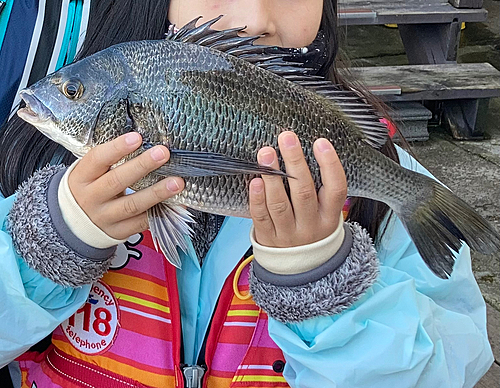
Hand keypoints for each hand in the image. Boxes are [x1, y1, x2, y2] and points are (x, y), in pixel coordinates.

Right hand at [68, 132, 184, 239]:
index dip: (117, 148)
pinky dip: (161, 212)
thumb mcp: (88, 174)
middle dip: (142, 165)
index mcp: (81, 178)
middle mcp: (91, 198)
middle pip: (117, 181)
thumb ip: (109, 161)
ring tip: (177, 182)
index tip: (137, 138)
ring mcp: (105, 217)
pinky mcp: (119, 231)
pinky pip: (142, 222)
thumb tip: (143, 143)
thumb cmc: (88, 190)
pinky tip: (176, 203)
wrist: (73, 226)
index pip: (98, 159)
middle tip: (163, 153)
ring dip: (157, 192)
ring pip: (133, 204)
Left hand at [249, 131, 346, 247]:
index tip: (321, 142)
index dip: (330, 164)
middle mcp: (311, 226)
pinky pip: (261, 217)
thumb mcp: (327, 213)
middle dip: (295, 162)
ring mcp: (288, 234)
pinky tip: (255, 180)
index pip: (336, 189)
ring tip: (266, 153)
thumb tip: (307, 150)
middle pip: (304, 192)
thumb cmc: (313, 229)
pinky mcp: (268, 238)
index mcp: (330, 217)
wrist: (302, 268)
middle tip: (287, 137)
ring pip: (280, 204)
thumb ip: (321, 188)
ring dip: (272, 176)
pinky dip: (257, 199)